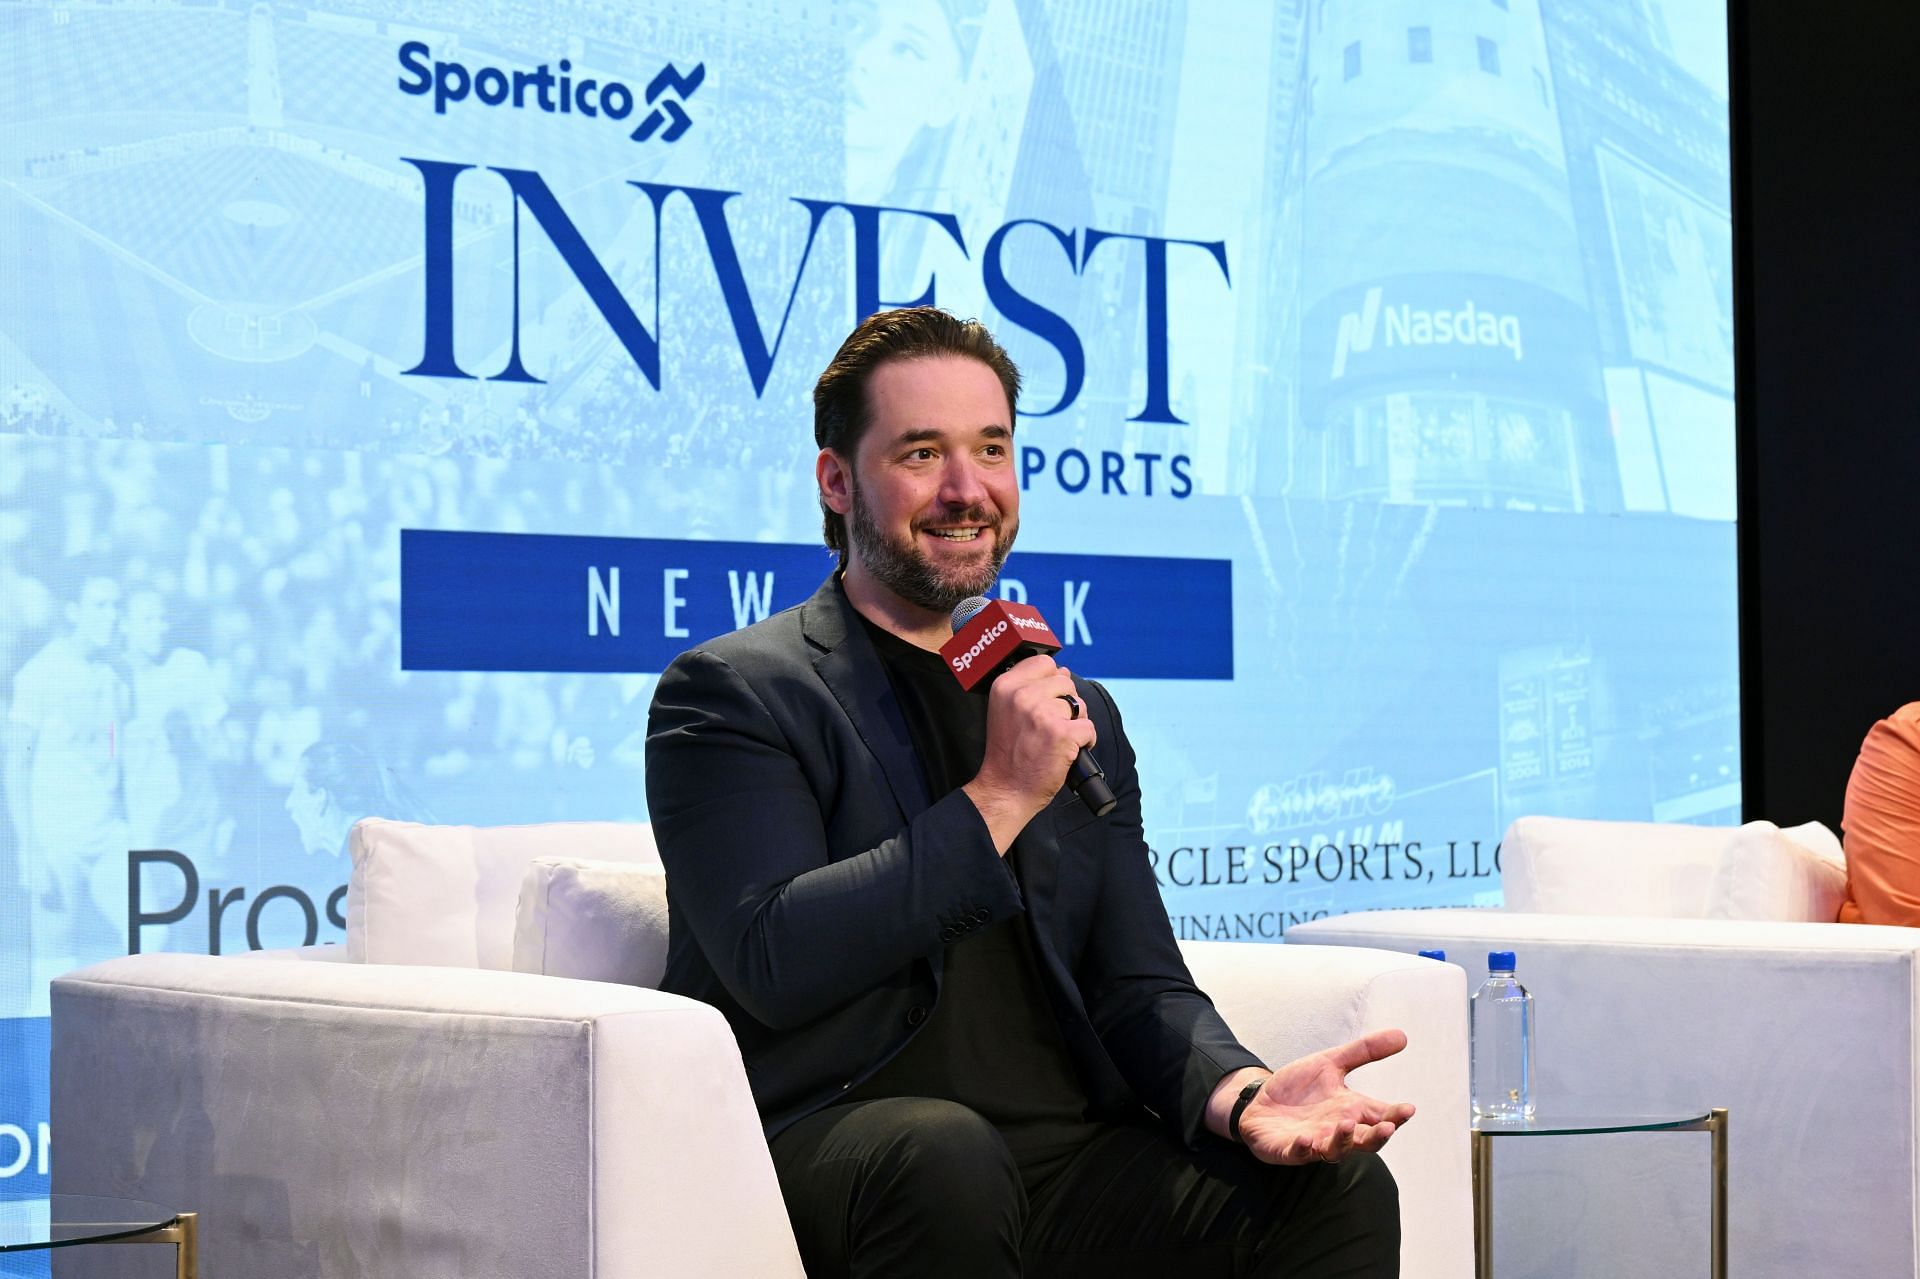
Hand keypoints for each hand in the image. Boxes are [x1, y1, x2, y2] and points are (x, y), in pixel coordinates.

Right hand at [961, 654, 1097, 852]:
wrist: (1006, 789)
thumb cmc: (1008, 753)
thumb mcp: (1005, 710)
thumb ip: (1029, 687)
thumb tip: (1062, 672)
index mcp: (1005, 686)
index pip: (1044, 662)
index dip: (1052, 681)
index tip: (1046, 701)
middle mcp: (1022, 695)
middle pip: (1065, 682)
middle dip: (1066, 703)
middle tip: (1051, 726)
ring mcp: (1042, 713)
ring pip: (1079, 705)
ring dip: (1076, 723)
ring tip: (1057, 740)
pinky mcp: (1061, 733)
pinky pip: (1089, 727)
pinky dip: (1085, 742)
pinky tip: (1068, 751)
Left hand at [1232, 1030, 1415, 1165]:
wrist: (1259, 1102)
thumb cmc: (1299, 1088)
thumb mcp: (1330, 1063)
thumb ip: (1364, 1051)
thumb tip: (1402, 1036)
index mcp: (1350, 1110)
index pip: (1380, 1116)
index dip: (1395, 1115)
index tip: (1409, 1108)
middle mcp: (1337, 1130)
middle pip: (1365, 1140)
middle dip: (1377, 1136)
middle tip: (1388, 1127)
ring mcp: (1314, 1142)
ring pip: (1335, 1150)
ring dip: (1342, 1141)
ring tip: (1345, 1125)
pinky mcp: (1289, 1149)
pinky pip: (1298, 1153)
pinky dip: (1303, 1148)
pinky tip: (1305, 1139)